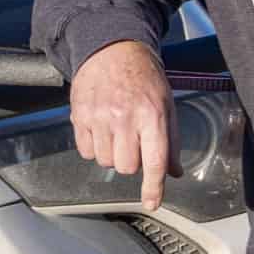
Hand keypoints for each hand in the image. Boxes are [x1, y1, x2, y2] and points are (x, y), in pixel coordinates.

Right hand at [69, 39, 175, 209]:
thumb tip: (174, 172)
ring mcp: (100, 117)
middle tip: (133, 142)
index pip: (154, 161)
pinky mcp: (80, 115)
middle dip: (131, 161)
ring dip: (112, 154)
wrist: (112, 49)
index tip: (152, 203)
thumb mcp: (166, 105)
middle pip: (126, 167)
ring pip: (105, 161)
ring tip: (116, 131)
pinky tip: (100, 128)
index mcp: (152, 115)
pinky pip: (85, 151)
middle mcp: (125, 117)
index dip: (153, 187)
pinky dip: (94, 147)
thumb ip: (171, 141)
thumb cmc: (144, 78)